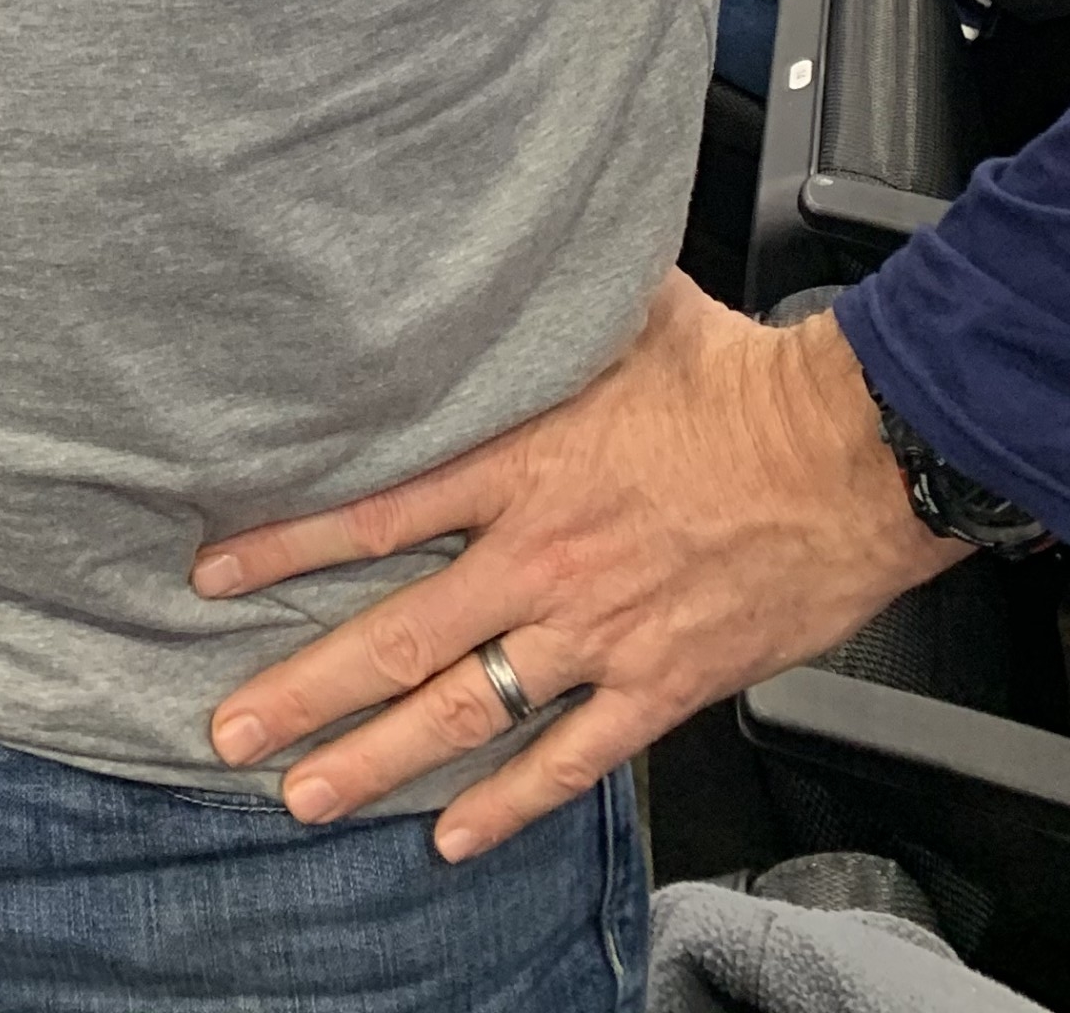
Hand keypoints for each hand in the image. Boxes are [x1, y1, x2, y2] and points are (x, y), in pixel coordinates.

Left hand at [191, 277, 953, 860]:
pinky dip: (508, 803)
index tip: (213, 577)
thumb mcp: (624, 311)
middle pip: (396, 637)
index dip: (286, 549)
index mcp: (522, 467)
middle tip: (228, 731)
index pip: (374, 516)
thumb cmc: (744, 380)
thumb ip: (543, 299)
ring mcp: (598, 633)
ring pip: (463, 711)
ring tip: (305, 796)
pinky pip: (569, 759)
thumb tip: (488, 235)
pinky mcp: (660, 684)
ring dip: (376, 760)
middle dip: (303, 690)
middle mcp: (541, 559)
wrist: (855, 456)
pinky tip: (455, 834)